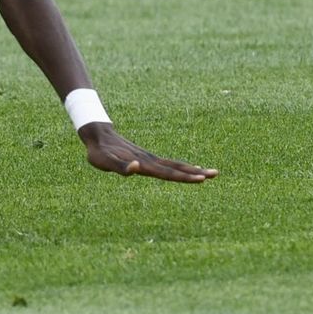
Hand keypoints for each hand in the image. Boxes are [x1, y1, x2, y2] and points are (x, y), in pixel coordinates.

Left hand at [79, 122, 217, 182]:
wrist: (97, 135)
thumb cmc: (99, 152)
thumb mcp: (105, 162)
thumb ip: (120, 166)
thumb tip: (135, 168)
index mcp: (143, 164)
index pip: (167, 172)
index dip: (183, 176)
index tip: (201, 178)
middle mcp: (149, 160)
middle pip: (176, 168)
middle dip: (195, 173)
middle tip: (215, 174)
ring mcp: (149, 158)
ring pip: (174, 165)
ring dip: (191, 169)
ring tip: (210, 173)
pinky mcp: (146, 158)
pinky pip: (167, 163)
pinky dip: (180, 167)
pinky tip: (188, 169)